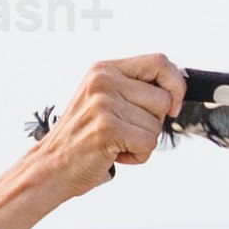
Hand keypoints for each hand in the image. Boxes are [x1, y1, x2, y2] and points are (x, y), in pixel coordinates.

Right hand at [23, 54, 180, 199]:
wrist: (51, 167)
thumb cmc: (83, 138)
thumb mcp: (104, 100)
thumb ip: (134, 89)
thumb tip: (178, 88)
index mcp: (105, 69)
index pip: (159, 62)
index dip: (175, 85)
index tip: (172, 106)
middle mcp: (103, 81)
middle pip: (163, 99)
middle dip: (152, 123)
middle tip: (125, 131)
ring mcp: (103, 103)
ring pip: (156, 126)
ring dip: (143, 143)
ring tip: (115, 143)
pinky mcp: (106, 127)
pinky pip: (148, 144)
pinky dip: (138, 156)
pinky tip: (114, 154)